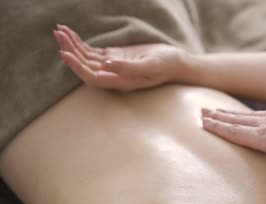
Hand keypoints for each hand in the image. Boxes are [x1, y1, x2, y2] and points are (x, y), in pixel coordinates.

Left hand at [53, 24, 183, 91]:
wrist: (176, 62)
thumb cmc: (166, 65)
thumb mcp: (151, 65)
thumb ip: (129, 67)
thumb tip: (106, 65)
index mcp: (120, 81)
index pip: (92, 77)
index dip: (77, 67)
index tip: (65, 53)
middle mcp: (113, 76)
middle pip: (85, 66)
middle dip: (70, 51)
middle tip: (59, 34)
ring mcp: (112, 66)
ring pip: (86, 57)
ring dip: (72, 45)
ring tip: (59, 31)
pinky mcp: (114, 57)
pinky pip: (92, 51)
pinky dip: (80, 42)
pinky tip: (70, 33)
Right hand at [201, 88, 265, 203]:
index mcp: (265, 136)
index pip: (236, 133)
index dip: (219, 129)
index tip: (201, 122)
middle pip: (238, 121)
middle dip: (220, 118)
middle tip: (201, 112)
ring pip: (249, 116)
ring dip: (233, 115)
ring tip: (219, 110)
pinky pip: (265, 114)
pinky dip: (254, 115)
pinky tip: (260, 116)